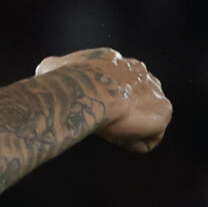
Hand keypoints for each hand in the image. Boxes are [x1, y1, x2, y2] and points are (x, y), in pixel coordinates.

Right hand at [36, 48, 171, 151]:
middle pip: (137, 104)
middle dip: (123, 116)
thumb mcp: (52, 66)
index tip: (95, 110)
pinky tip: (117, 136)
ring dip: (126, 131)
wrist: (84, 90)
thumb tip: (44, 69)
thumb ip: (54, 67)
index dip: (107, 102)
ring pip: (143, 123)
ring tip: (108, 129)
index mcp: (119, 63)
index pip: (121, 86)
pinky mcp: (163, 113)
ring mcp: (156, 93)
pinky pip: (149, 140)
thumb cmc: (66, 80)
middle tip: (104, 123)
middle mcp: (143, 74)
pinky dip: (132, 144)